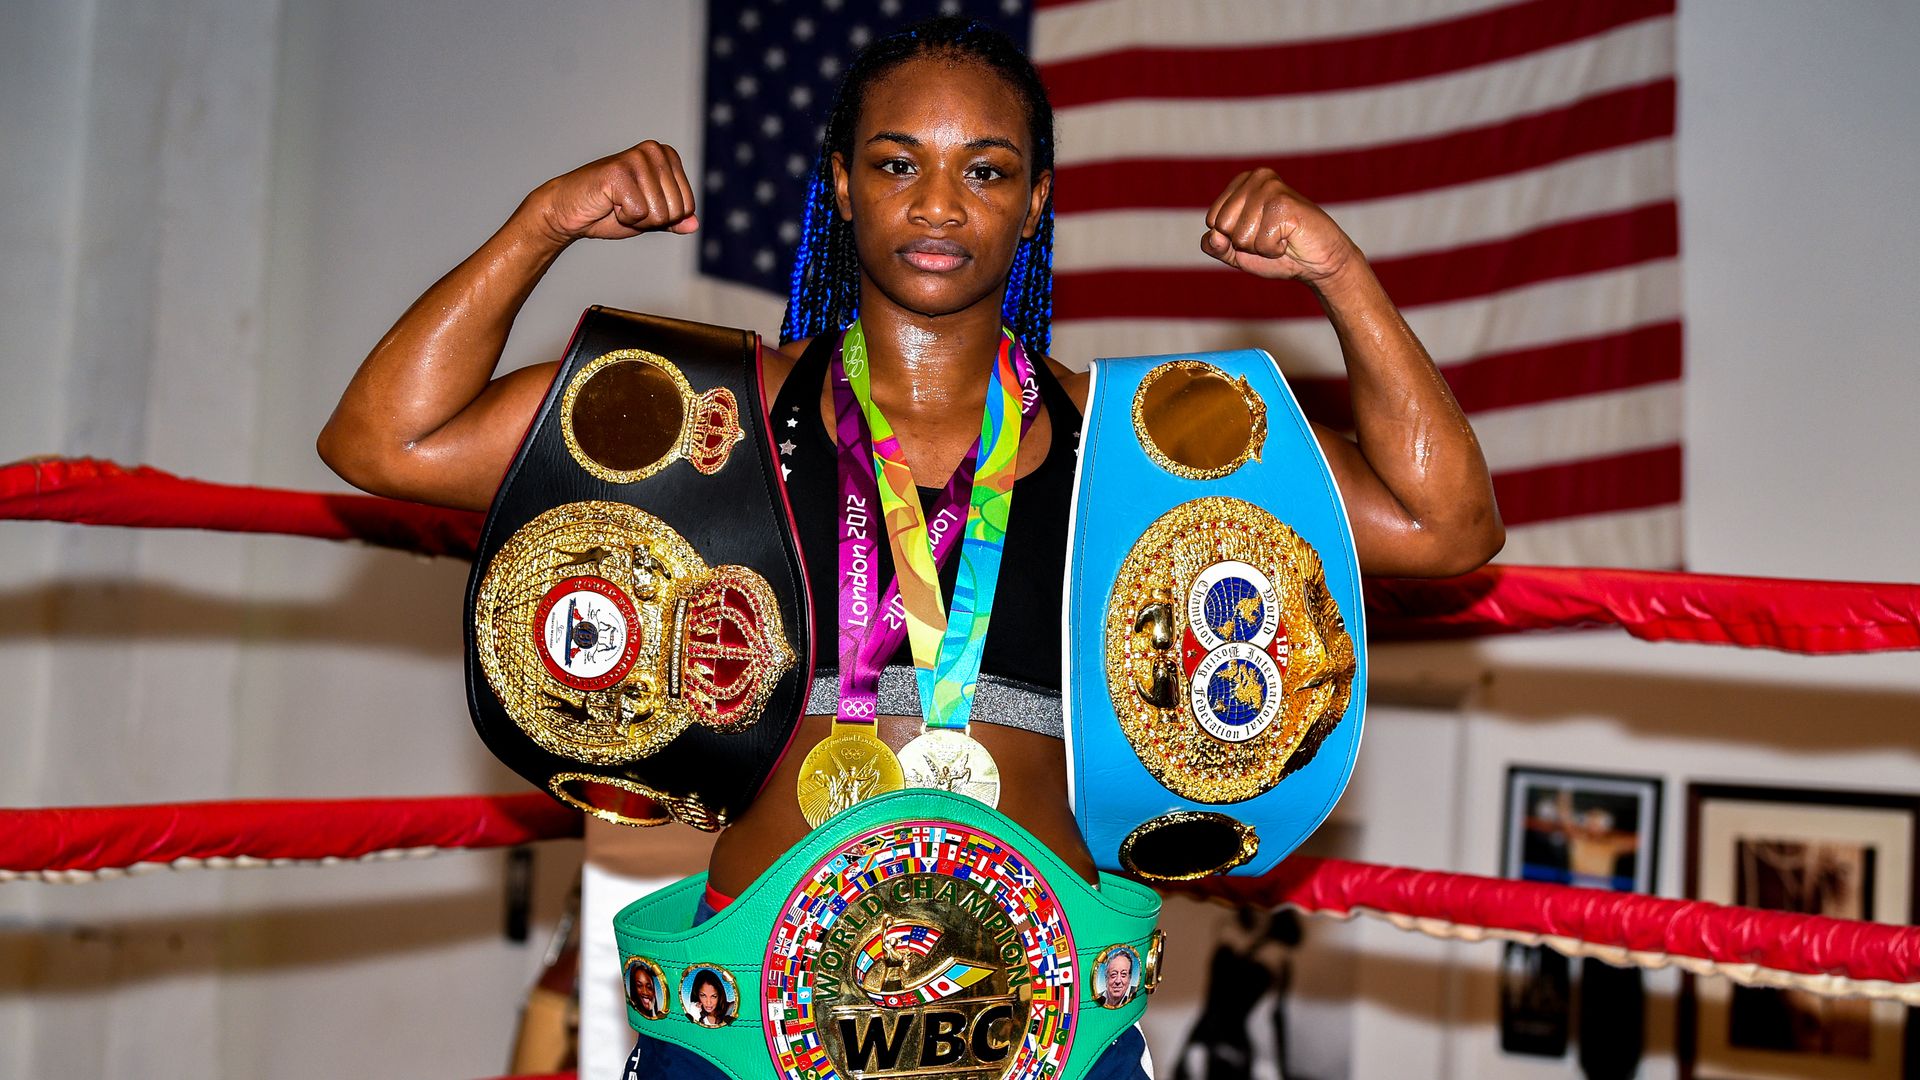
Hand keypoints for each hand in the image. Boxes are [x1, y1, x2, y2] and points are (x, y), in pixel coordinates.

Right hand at [532, 140, 698, 244]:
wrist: (568, 211)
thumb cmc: (608, 212)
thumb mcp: (649, 218)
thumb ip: (672, 219)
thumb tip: (694, 224)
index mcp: (666, 156)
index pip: (688, 206)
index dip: (665, 218)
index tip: (641, 207)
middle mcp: (654, 150)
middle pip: (676, 210)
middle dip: (652, 219)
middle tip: (627, 207)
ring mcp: (636, 158)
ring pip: (659, 213)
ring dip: (637, 219)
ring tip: (616, 204)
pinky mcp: (619, 171)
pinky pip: (639, 213)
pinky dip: (624, 218)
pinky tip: (608, 203)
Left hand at [1202, 169, 1357, 284]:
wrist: (1320, 261)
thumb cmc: (1279, 253)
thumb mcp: (1238, 252)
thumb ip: (1216, 246)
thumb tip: (1213, 235)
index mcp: (1242, 182)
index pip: (1212, 221)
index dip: (1232, 239)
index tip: (1257, 234)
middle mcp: (1256, 177)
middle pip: (1223, 226)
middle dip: (1245, 242)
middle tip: (1271, 236)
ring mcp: (1270, 187)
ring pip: (1241, 236)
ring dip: (1261, 247)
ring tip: (1282, 237)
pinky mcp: (1284, 203)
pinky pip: (1260, 242)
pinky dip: (1274, 250)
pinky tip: (1290, 239)